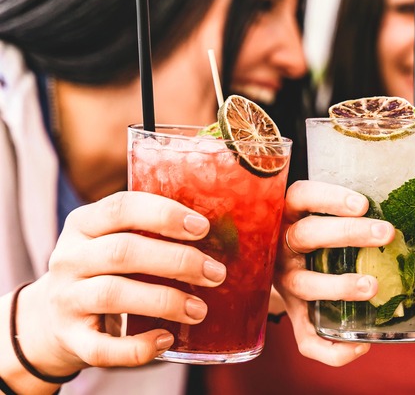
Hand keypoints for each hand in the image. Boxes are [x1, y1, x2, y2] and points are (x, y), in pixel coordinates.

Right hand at [15, 191, 225, 375]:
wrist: (51, 319)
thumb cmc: (103, 271)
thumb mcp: (113, 240)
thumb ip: (151, 233)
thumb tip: (221, 235)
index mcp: (84, 224)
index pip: (121, 208)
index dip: (164, 215)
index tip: (202, 228)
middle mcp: (69, 258)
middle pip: (123, 251)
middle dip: (177, 261)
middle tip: (215, 273)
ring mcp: (66, 299)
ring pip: (113, 294)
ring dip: (164, 301)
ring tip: (199, 309)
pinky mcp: (71, 338)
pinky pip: (103, 347)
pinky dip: (137, 348)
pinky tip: (166, 339)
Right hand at [274, 180, 394, 365]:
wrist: (272, 263)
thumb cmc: (315, 231)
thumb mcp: (319, 213)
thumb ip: (350, 211)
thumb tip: (407, 211)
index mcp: (289, 214)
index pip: (302, 196)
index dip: (329, 198)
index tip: (363, 204)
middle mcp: (282, 247)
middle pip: (307, 235)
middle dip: (348, 233)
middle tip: (386, 233)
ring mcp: (285, 282)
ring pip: (304, 284)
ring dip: (339, 286)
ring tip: (372, 285)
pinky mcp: (293, 314)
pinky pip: (305, 339)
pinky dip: (331, 349)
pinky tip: (361, 346)